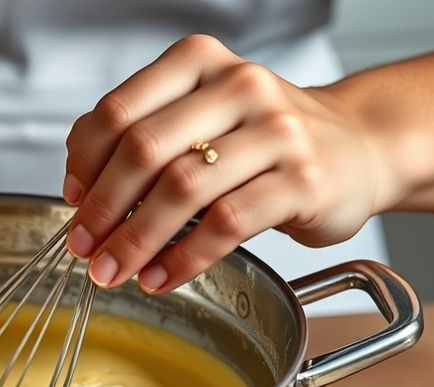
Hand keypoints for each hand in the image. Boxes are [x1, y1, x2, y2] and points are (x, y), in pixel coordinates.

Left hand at [62, 34, 388, 293]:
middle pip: (144, 150)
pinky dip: (185, 258)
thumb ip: (144, 136)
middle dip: (103, 209)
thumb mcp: (202, 118)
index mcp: (199, 63)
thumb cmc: (265, 139)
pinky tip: (163, 277)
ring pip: (183, 189)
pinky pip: (227, 224)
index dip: (85, 164)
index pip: (118, 112)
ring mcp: (276, 131)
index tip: (74, 201)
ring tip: (116, 270)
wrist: (359, 148)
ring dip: (137, 240)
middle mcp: (238, 86)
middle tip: (85, 250)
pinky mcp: (304, 179)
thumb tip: (80, 186)